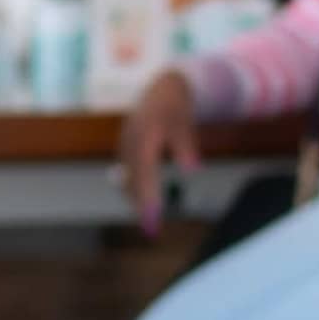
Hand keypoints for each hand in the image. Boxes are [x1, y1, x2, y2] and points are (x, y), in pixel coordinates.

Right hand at [118, 65, 197, 227]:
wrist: (164, 88)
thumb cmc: (177, 107)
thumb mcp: (184, 123)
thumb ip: (186, 145)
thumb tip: (193, 169)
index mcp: (143, 136)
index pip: (145, 172)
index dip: (147, 196)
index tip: (154, 216)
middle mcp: (130, 143)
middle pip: (134, 180)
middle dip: (141, 206)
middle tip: (152, 231)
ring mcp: (125, 146)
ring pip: (129, 179)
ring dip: (137, 201)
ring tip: (149, 225)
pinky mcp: (126, 150)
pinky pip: (129, 175)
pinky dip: (135, 191)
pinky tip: (144, 206)